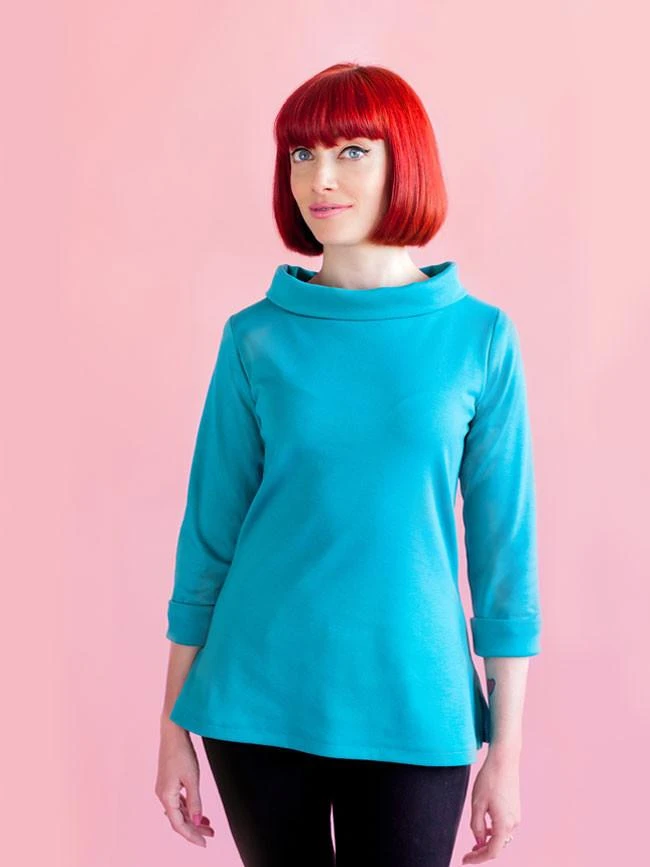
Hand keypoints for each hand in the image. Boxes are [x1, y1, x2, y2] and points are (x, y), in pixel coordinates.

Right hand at [155, 724, 214, 847]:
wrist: (173, 732)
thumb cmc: (182, 753)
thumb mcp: (192, 778)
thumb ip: (195, 801)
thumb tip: (197, 820)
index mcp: (166, 796)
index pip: (178, 824)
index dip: (191, 835)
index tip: (204, 843)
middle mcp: (162, 795)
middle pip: (178, 819)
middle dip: (194, 829)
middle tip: (211, 835)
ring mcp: (164, 788)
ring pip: (179, 810)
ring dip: (192, 818)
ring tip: (208, 825)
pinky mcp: (168, 782)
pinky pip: (178, 802)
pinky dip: (188, 808)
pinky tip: (197, 811)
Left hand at [461, 749, 520, 862]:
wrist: (504, 761)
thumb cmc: (489, 780)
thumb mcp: (477, 804)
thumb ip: (476, 826)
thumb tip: (478, 842)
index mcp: (504, 824)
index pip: (492, 851)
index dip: (478, 859)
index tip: (465, 860)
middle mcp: (513, 823)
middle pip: (497, 846)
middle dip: (482, 851)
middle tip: (467, 853)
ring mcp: (516, 816)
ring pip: (501, 836)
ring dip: (488, 841)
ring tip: (474, 841)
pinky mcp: (515, 809)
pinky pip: (504, 827)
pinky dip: (493, 831)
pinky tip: (483, 826)